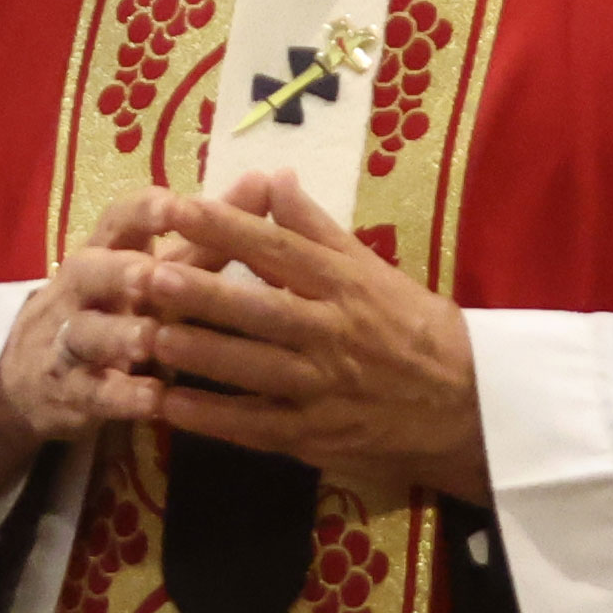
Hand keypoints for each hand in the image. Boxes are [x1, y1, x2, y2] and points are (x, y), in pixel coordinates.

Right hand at [0, 193, 187, 519]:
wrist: (35, 374)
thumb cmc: (115, 308)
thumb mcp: (153, 272)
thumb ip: (205, 237)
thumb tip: (264, 181)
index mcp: (105, 251)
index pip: (117, 220)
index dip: (143, 211)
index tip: (177, 205)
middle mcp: (80, 291)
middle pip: (88, 272)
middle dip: (119, 272)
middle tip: (151, 275)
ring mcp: (68, 341)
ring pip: (84, 333)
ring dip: (118, 335)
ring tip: (150, 338)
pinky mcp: (70, 391)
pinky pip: (92, 392)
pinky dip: (121, 396)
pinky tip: (153, 400)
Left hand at [79, 170, 495, 503]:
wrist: (466, 405)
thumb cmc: (413, 328)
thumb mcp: (373, 269)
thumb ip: (317, 227)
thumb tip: (273, 177)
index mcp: (345, 286)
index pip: (278, 250)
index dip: (226, 228)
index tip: (178, 208)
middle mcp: (331, 334)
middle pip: (259, 311)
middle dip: (202, 294)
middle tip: (148, 276)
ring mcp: (322, 389)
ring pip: (251, 370)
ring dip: (198, 355)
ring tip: (147, 337)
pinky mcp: (315, 435)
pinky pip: (255, 426)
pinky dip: (211, 419)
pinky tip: (169, 407)